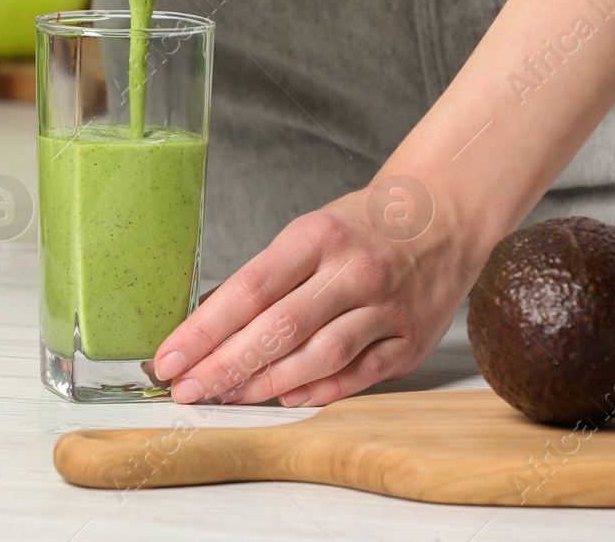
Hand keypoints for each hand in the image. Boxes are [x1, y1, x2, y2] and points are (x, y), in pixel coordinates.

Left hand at [152, 176, 481, 406]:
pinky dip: (318, 390)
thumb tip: (209, 326)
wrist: (445, 215)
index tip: (170, 358)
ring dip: (265, 384)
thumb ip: (269, 277)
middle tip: (187, 390)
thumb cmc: (364, 226)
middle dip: (224, 365)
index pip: (249, 289)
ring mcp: (387, 307)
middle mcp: (354, 271)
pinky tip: (285, 398)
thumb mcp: (311, 231)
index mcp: (319, 236)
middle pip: (278, 328)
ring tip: (228, 397)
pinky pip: (358, 375)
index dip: (204, 330)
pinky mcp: (410, 340)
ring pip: (318, 356)